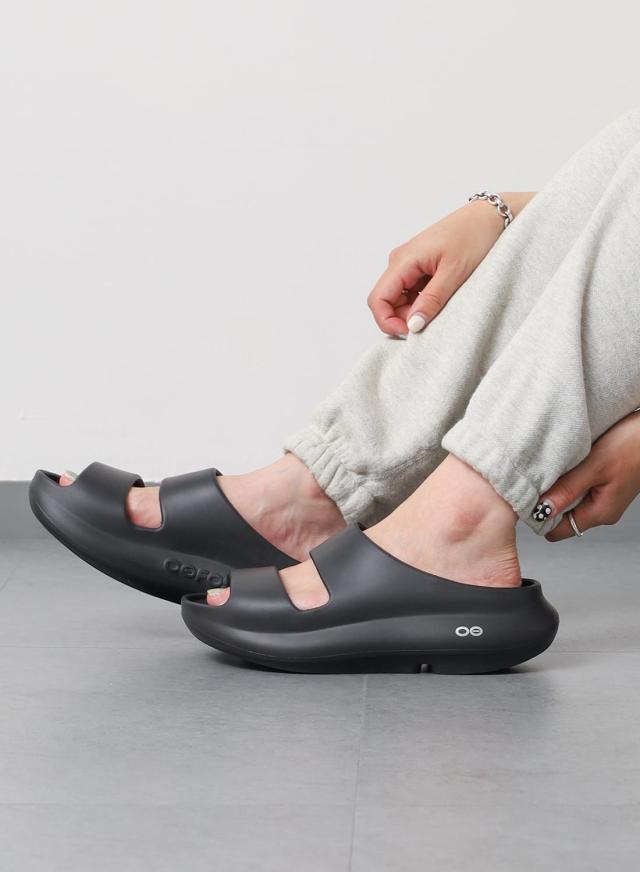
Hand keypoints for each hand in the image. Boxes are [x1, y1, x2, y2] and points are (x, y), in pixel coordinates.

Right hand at [367, 193, 533, 335]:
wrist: (490, 216)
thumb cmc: (474, 236)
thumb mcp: (454, 273)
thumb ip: (431, 301)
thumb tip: (412, 325)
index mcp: (403, 260)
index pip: (377, 299)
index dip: (387, 321)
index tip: (410, 333)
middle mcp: (400, 261)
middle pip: (387, 302)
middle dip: (403, 318)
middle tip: (431, 323)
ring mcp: (409, 264)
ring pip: (399, 299)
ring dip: (414, 310)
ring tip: (442, 306)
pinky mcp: (419, 266)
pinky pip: (411, 292)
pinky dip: (422, 302)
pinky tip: (442, 297)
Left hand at [542, 410, 639, 540]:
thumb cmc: (633, 444)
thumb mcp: (594, 466)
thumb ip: (567, 489)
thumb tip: (540, 510)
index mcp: (599, 513)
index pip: (556, 531)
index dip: (538, 517)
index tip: (528, 497)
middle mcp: (602, 510)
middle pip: (560, 516)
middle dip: (547, 499)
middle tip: (542, 476)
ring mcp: (605, 498)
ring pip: (569, 500)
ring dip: (559, 486)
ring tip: (560, 466)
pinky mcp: (606, 485)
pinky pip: (579, 487)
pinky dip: (571, 477)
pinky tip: (571, 461)